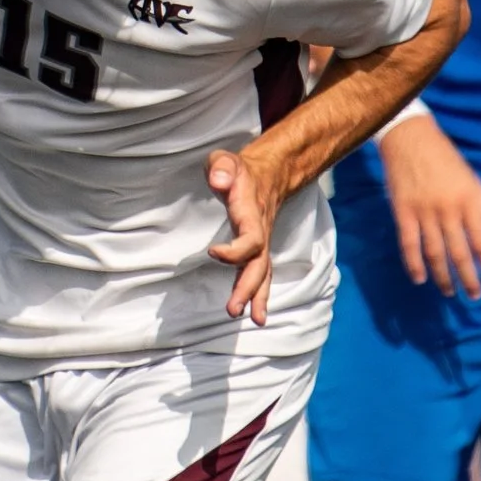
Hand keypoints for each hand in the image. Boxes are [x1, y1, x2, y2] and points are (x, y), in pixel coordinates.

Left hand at [206, 149, 284, 324]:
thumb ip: (221, 167)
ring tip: (255, 321)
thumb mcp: (225, 159)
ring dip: (257, 296)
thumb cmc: (238, 169)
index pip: (252, 239)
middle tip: (233, 309)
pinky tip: (254, 313)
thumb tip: (218, 180)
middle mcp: (261, 231)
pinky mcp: (258, 248)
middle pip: (260, 264)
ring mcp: (262, 241)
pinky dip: (258, 293)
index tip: (212, 252)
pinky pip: (261, 273)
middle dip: (248, 288)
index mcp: (251, 213)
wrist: (269, 173)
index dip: (235, 250)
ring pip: (263, 272)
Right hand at [378, 113, 480, 297]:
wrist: (410, 138)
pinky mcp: (402, 211)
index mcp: (469, 202)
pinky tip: (420, 279)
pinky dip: (413, 263)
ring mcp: (424, 212)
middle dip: (469, 278)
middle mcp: (448, 210)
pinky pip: (408, 243)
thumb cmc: (445, 158)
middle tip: (475, 296)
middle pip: (460, 252)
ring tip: (450, 292)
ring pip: (435, 252)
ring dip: (443, 276)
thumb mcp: (473, 180)